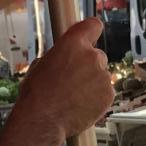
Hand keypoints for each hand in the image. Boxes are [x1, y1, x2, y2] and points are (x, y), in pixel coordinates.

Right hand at [19, 18, 112, 143]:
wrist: (42, 120)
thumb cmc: (36, 94)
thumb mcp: (41, 65)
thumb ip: (60, 56)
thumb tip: (64, 60)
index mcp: (73, 43)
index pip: (93, 26)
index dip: (91, 32)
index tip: (91, 37)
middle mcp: (92, 55)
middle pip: (97, 56)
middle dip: (88, 67)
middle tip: (73, 82)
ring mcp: (102, 75)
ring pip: (101, 77)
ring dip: (92, 84)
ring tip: (73, 98)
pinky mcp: (108, 94)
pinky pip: (105, 93)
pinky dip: (96, 99)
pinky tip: (80, 106)